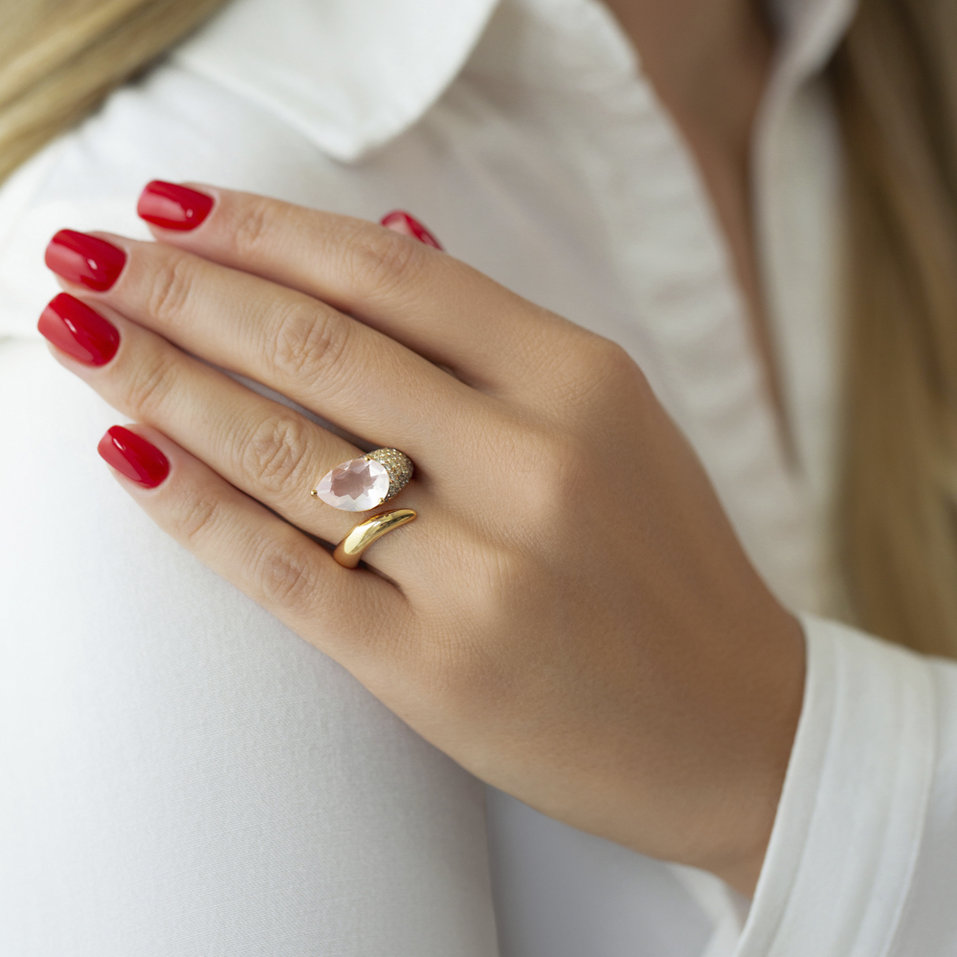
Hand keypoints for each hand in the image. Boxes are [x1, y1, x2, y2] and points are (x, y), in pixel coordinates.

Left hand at [38, 182, 804, 896]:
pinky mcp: (435, 668)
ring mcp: (483, 570)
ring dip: (162, 380)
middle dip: (184, 290)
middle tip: (93, 255)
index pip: (390, 274)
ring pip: (285, 450)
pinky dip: (193, 508)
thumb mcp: (614, 423)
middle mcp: (533, 462)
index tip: (176, 208)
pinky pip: (284, 571)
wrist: (736, 722)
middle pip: (318, 346)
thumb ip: (497, 337)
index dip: (266, 229)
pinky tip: (126, 453)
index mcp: (581, 382)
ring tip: (82, 334)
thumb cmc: (666, 566)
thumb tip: (386, 233)